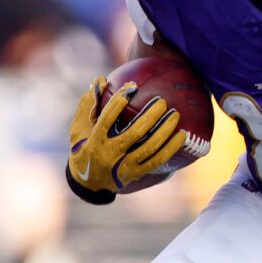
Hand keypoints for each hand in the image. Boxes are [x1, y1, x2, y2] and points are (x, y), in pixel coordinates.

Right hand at [67, 73, 184, 192]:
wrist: (87, 183)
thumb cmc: (83, 147)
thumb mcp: (78, 127)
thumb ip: (88, 104)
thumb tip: (100, 80)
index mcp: (95, 140)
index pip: (107, 118)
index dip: (119, 101)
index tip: (132, 86)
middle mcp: (110, 154)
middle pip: (134, 133)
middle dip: (150, 116)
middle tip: (162, 101)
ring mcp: (124, 166)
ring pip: (149, 147)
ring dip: (164, 130)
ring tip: (175, 114)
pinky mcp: (136, 173)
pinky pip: (157, 160)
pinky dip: (171, 147)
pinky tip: (182, 135)